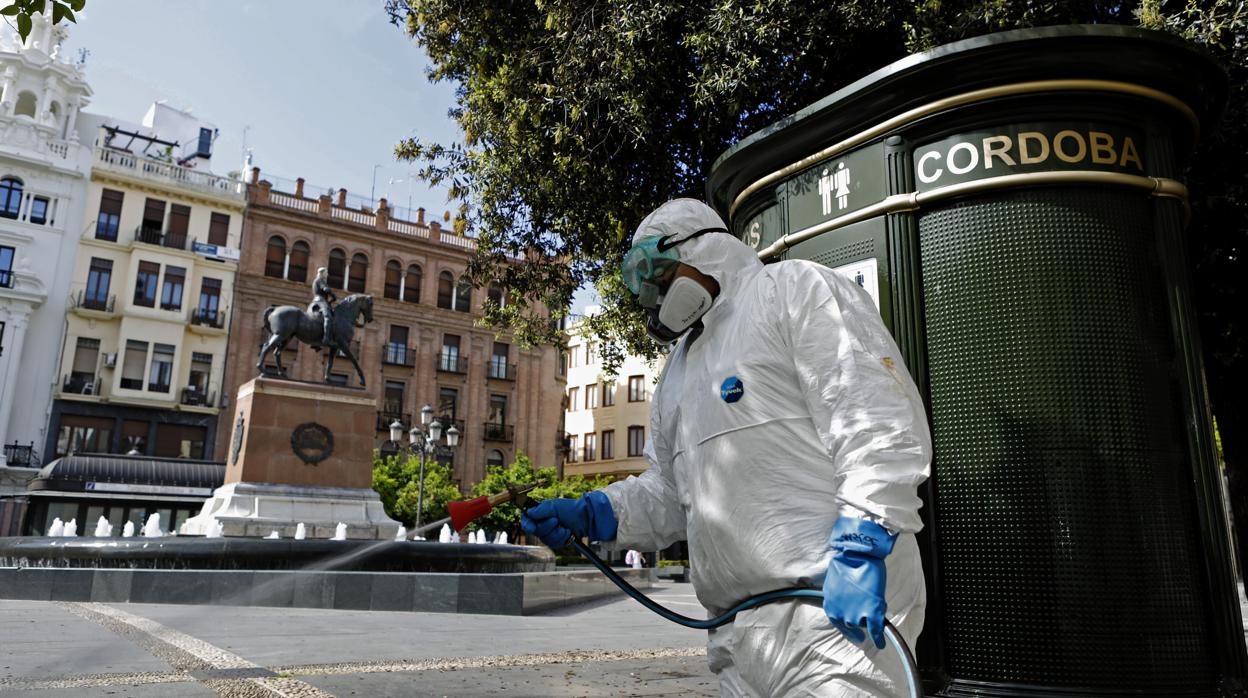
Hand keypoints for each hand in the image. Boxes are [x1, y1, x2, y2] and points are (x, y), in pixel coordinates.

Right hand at [520, 491, 616, 549]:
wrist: (585, 518)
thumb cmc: (570, 509)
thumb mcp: (554, 506)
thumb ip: (541, 510)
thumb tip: (529, 513)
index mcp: (539, 514)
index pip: (527, 520)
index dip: (527, 525)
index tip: (532, 527)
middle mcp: (542, 524)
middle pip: (536, 531)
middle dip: (547, 527)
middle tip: (556, 520)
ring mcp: (549, 534)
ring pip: (545, 539)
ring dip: (556, 533)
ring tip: (564, 527)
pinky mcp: (557, 541)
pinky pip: (554, 544)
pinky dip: (562, 538)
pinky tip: (567, 532)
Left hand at [822, 517, 895, 648]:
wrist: (859, 554)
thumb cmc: (847, 565)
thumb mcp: (835, 585)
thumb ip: (839, 599)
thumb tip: (846, 606)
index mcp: (830, 607)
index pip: (840, 624)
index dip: (849, 630)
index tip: (857, 637)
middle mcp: (840, 614)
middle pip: (853, 624)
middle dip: (860, 616)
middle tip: (866, 605)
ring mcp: (856, 615)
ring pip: (864, 623)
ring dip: (869, 617)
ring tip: (873, 600)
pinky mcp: (871, 612)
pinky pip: (876, 630)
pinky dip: (879, 638)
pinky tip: (881, 643)